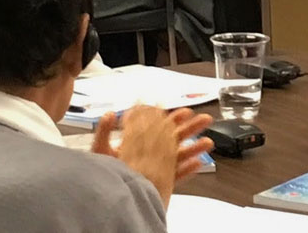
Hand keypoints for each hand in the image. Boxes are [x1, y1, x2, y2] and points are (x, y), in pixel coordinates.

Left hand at [92, 106, 213, 207]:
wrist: (105, 196)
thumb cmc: (99, 175)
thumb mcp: (99, 151)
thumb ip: (104, 133)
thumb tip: (109, 115)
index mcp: (137, 145)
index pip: (158, 127)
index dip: (172, 118)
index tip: (186, 111)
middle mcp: (150, 156)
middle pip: (173, 139)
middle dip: (190, 128)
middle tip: (205, 119)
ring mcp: (155, 170)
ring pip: (179, 156)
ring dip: (194, 148)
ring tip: (207, 142)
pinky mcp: (158, 185)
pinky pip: (176, 177)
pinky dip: (187, 170)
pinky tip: (197, 164)